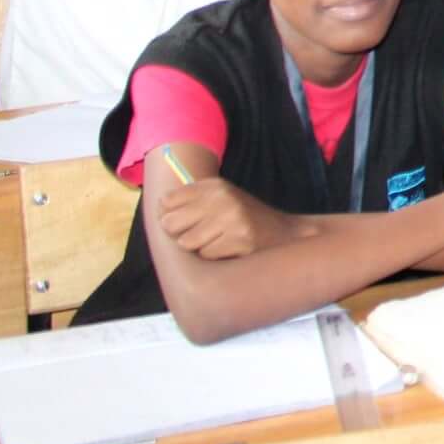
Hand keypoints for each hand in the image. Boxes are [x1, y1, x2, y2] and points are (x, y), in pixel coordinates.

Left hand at [156, 176, 304, 259]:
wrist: (285, 234)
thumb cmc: (245, 219)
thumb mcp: (222, 199)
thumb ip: (192, 200)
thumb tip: (158, 206)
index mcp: (215, 185)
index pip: (167, 201)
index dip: (170, 215)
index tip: (183, 220)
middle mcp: (223, 197)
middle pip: (170, 223)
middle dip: (180, 234)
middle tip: (200, 234)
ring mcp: (232, 218)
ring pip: (186, 242)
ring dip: (199, 248)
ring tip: (218, 242)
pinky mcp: (240, 239)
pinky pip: (205, 255)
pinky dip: (214, 257)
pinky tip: (230, 250)